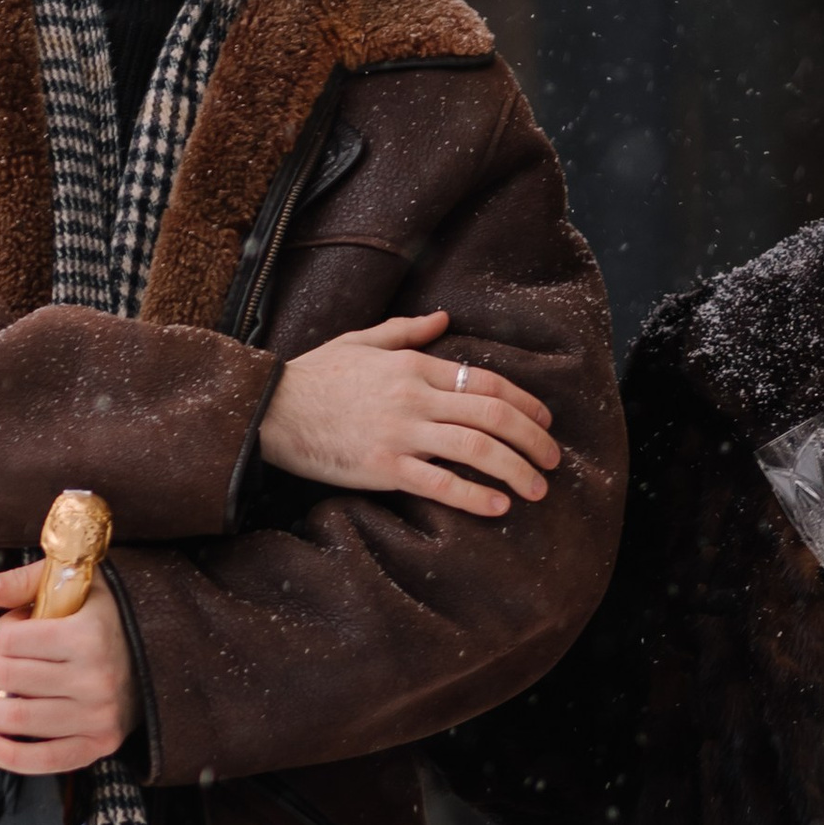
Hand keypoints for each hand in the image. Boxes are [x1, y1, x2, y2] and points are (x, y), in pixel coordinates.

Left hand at [0, 562, 137, 772]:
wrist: (158, 656)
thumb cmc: (106, 619)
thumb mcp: (71, 584)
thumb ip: (20, 582)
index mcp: (88, 636)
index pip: (10, 640)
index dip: (2, 631)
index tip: (16, 629)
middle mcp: (95, 679)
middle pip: (7, 677)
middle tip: (4, 658)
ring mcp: (98, 715)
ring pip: (14, 718)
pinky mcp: (100, 743)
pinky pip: (44, 760)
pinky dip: (6, 756)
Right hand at [257, 306, 559, 516]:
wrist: (268, 409)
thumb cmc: (312, 376)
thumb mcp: (359, 341)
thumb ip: (405, 331)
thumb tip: (442, 318)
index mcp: (412, 366)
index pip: (484, 381)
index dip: (523, 402)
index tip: (545, 421)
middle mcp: (414, 396)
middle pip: (492, 414)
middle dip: (532, 438)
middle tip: (554, 460)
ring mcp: (400, 432)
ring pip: (476, 448)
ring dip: (516, 469)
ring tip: (537, 489)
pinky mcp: (383, 466)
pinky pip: (440, 483)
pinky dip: (474, 496)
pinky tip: (498, 506)